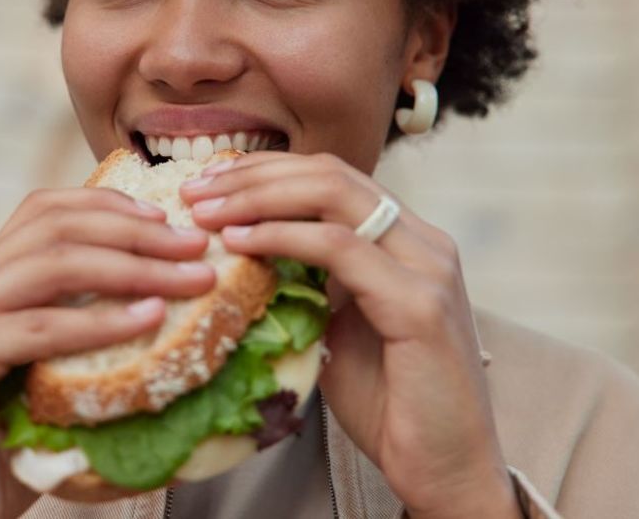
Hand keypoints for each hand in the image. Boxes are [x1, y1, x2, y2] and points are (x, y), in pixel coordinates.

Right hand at [0, 187, 216, 518]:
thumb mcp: (51, 377)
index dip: (107, 204)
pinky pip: (38, 329)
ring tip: (187, 281)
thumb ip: (85, 333)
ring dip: (131, 267)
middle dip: (134, 233)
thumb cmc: (6, 456)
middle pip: (54, 229)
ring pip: (51, 266)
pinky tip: (147, 320)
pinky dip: (98, 322)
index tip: (167, 218)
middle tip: (194, 247)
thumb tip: (170, 302)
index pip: (43, 212)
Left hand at [179, 152, 518, 518]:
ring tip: (205, 211)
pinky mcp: (420, 303)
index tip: (208, 181)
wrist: (444, 467)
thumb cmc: (389, 403)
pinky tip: (239, 243)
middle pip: (329, 174)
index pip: (330, 176)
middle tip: (194, 190)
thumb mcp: (337, 324)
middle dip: (253, 175)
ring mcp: (427, 267)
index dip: (266, 170)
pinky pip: (339, 249)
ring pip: (333, 197)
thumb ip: (308, 281)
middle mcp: (423, 241)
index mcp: (407, 240)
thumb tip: (243, 247)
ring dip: (258, 198)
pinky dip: (282, 238)